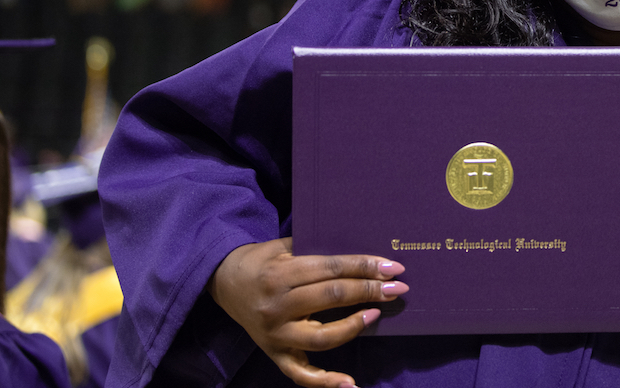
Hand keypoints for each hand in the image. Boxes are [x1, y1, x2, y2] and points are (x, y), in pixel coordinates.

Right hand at [207, 237, 407, 387]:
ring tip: (376, 314)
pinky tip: (351, 384)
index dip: (365, 267)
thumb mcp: (285, 245)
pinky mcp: (273, 353)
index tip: (393, 269)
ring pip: (322, 336)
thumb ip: (317, 250)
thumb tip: (363, 256)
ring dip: (354, 326)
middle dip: (369, 291)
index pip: (333, 269)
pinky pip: (301, 373)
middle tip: (397, 289)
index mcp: (282, 273)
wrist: (222, 280)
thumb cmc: (262, 259)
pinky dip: (326, 382)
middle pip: (332, 297)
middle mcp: (278, 305)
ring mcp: (275, 334)